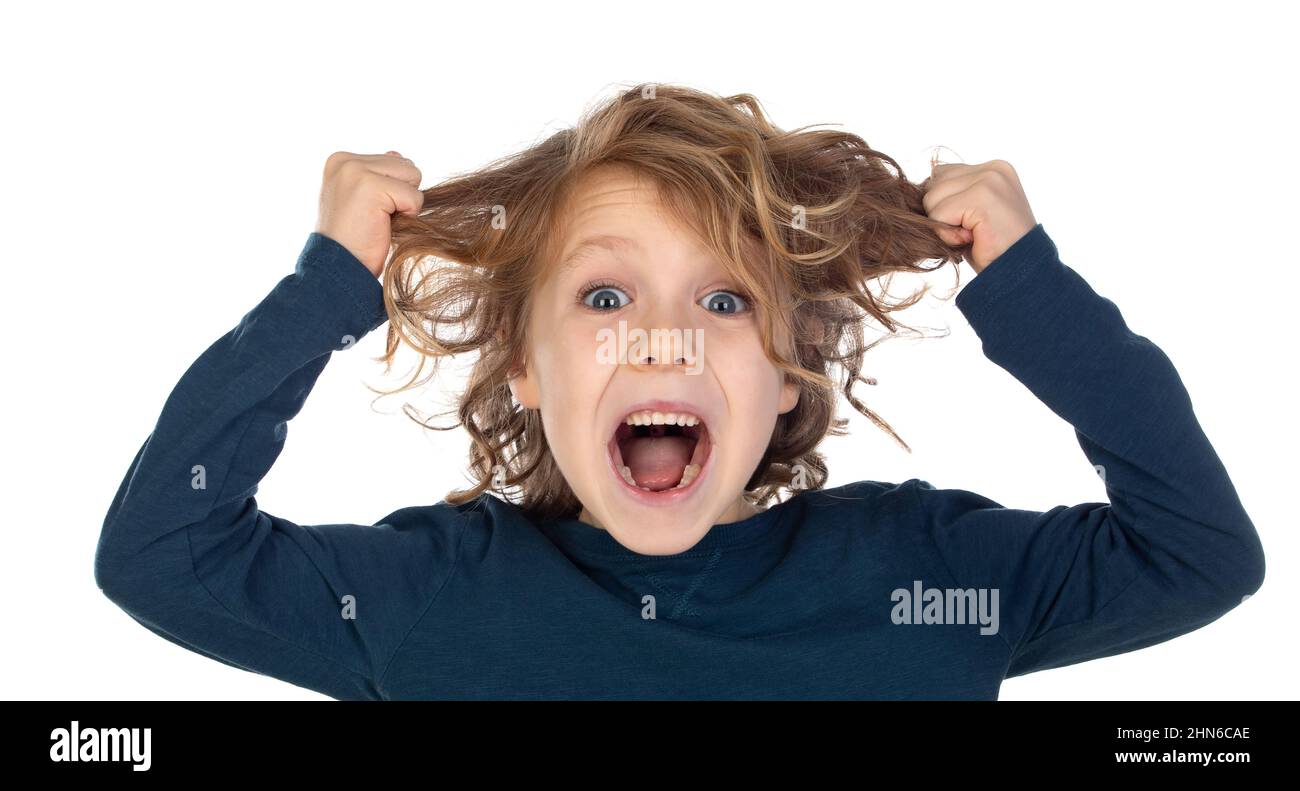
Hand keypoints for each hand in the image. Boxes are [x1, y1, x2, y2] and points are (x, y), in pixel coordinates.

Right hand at [314, 150, 423, 277]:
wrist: (337, 268)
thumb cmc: (352, 239)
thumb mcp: (361, 199)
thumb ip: (377, 174)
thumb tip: (397, 155)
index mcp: (341, 160)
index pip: (394, 162)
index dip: (393, 192)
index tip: (367, 211)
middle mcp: (345, 161)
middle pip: (406, 166)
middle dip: (401, 196)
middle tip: (376, 218)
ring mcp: (356, 171)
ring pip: (413, 176)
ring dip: (405, 204)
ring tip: (379, 220)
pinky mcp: (371, 187)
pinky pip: (414, 197)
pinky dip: (407, 215)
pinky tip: (382, 226)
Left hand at [921, 159, 1036, 273]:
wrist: (1020, 273)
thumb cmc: (993, 249)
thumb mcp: (971, 214)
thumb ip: (953, 195)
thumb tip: (914, 191)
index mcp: (993, 168)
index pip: (941, 174)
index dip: (944, 204)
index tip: (969, 224)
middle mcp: (993, 168)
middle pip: (933, 184)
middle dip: (942, 215)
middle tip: (971, 233)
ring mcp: (989, 180)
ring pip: (932, 199)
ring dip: (944, 225)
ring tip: (971, 236)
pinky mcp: (982, 196)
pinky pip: (939, 214)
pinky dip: (947, 235)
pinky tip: (971, 240)